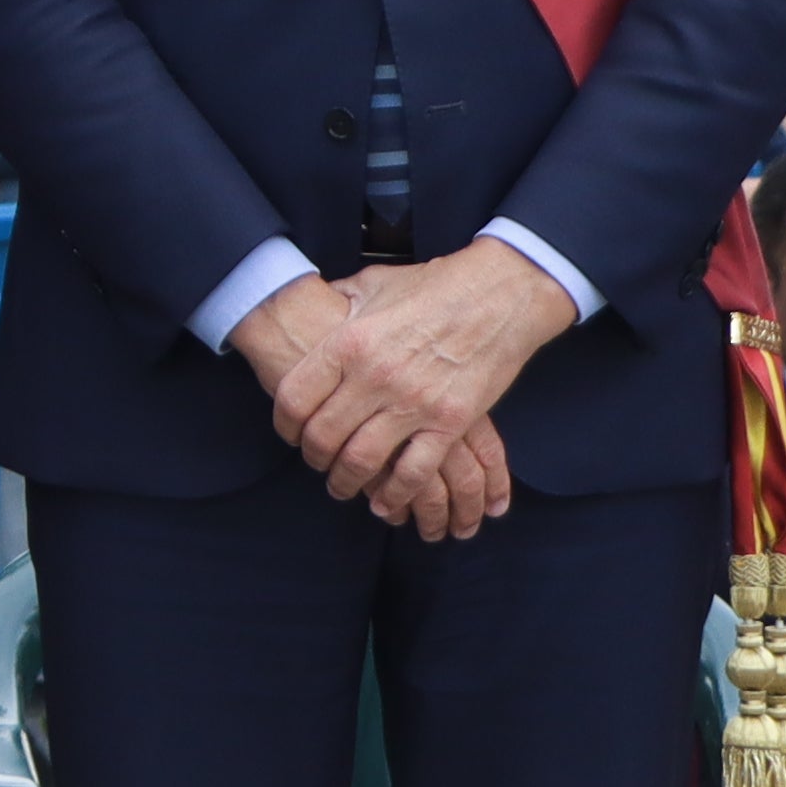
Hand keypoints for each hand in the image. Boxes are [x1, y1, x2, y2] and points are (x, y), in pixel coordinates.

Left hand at [257, 244, 564, 536]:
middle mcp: (374, 375)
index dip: (285, 425)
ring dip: (345, 482)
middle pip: (322, 436)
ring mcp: (413, 401)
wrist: (499, 292)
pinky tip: (385, 502)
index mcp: (348, 342)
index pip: (294, 398)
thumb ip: (340, 300)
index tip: (290, 433)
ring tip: (343, 486)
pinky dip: (395, 493)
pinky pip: (414, 471)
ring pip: (361, 461)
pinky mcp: (451, 420)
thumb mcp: (374, 284)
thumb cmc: (434, 285)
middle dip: (314, 458)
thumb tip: (318, 303)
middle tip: (317, 463)